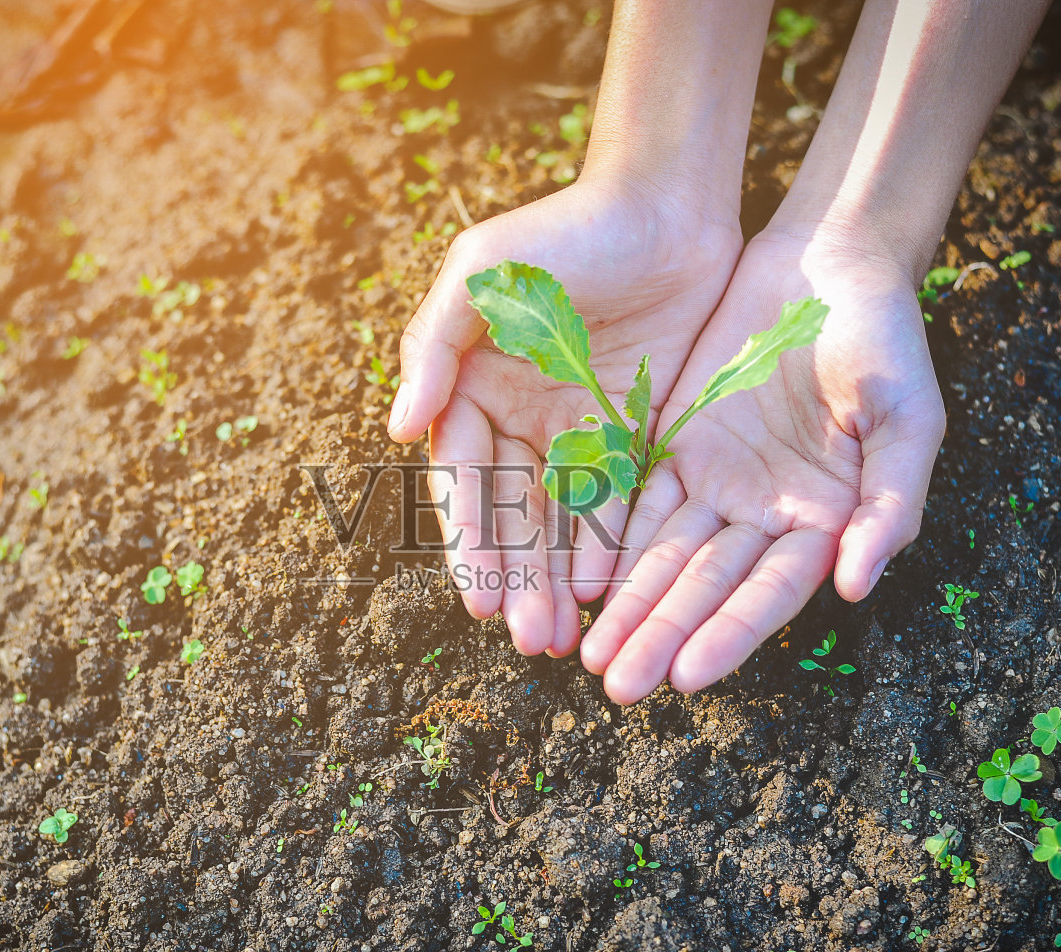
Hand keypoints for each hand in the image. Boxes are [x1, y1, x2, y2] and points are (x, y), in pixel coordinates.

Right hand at [387, 174, 740, 656]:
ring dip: (558, 580)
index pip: (467, 482)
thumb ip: (434, 349)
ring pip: (564, 523)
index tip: (480, 597)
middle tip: (527, 637)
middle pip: (514, 517)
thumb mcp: (481, 276)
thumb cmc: (561, 234)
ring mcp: (580, 431)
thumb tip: (396, 429)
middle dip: (517, 579)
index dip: (472, 542)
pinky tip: (608, 593)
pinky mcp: (635, 433)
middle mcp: (522, 421)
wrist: (664, 204)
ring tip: (560, 637)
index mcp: (474, 391)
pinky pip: (621, 502)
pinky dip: (611, 548)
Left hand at [579, 229, 946, 702]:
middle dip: (662, 636)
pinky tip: (579, 584)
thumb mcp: (907, 416)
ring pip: (665, 557)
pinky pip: (638, 503)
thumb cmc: (885, 339)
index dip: (730, 634)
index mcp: (827, 519)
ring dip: (630, 606)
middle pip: (707, 588)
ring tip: (591, 655)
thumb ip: (889, 502)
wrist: (827, 263)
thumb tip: (857, 586)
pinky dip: (610, 544)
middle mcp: (766, 514)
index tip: (686, 676)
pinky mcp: (677, 447)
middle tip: (617, 686)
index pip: (770, 592)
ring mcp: (718, 483)